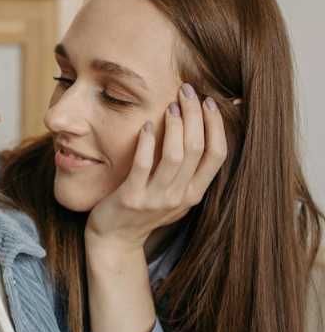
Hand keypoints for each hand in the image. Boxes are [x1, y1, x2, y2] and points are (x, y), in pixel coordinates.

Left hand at [86, 85, 226, 251]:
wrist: (115, 240)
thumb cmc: (144, 211)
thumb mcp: (175, 195)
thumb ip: (189, 171)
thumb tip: (202, 131)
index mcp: (194, 193)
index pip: (217, 154)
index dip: (216, 126)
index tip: (209, 102)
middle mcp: (180, 197)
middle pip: (196, 148)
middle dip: (195, 115)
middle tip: (186, 91)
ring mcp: (156, 198)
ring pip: (174, 155)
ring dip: (174, 125)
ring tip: (170, 105)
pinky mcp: (131, 197)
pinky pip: (143, 165)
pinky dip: (146, 142)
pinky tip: (145, 125)